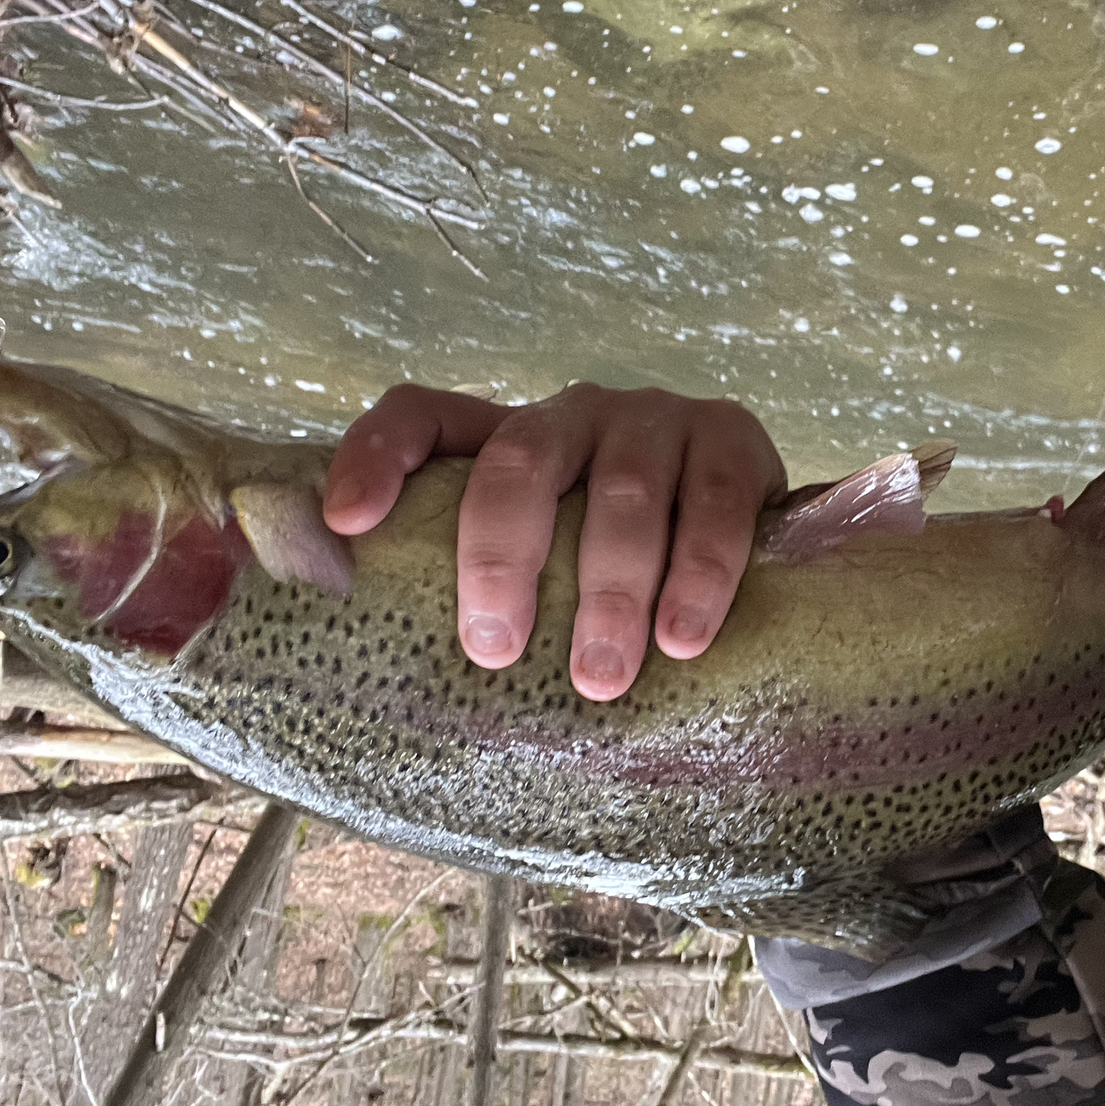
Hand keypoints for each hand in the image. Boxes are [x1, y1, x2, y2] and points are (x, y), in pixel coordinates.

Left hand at [323, 384, 785, 700]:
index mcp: (507, 440)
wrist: (757, 551)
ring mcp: (656, 418)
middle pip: (518, 461)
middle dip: (502, 557)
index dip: (376, 456)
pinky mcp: (733, 437)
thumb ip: (482, 602)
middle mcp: (573, 414)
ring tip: (600, 677)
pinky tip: (683, 638)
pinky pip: (715, 499)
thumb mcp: (545, 579)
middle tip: (495, 650)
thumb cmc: (618, 580)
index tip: (347, 523)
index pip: (422, 416)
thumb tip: (383, 691)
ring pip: (623, 489)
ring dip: (611, 588)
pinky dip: (700, 572)